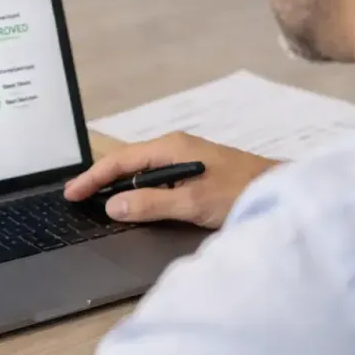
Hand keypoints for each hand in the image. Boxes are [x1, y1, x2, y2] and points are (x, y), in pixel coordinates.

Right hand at [65, 132, 278, 228]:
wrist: (283, 192)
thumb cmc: (240, 192)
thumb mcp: (192, 202)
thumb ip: (151, 204)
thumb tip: (113, 207)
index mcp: (171, 147)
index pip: (120, 161)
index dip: (93, 178)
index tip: (71, 194)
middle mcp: (176, 149)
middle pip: (128, 163)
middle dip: (101, 179)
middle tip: (77, 198)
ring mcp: (187, 160)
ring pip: (142, 172)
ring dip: (120, 187)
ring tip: (98, 203)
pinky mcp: (196, 175)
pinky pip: (157, 180)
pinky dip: (140, 191)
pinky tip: (135, 205)